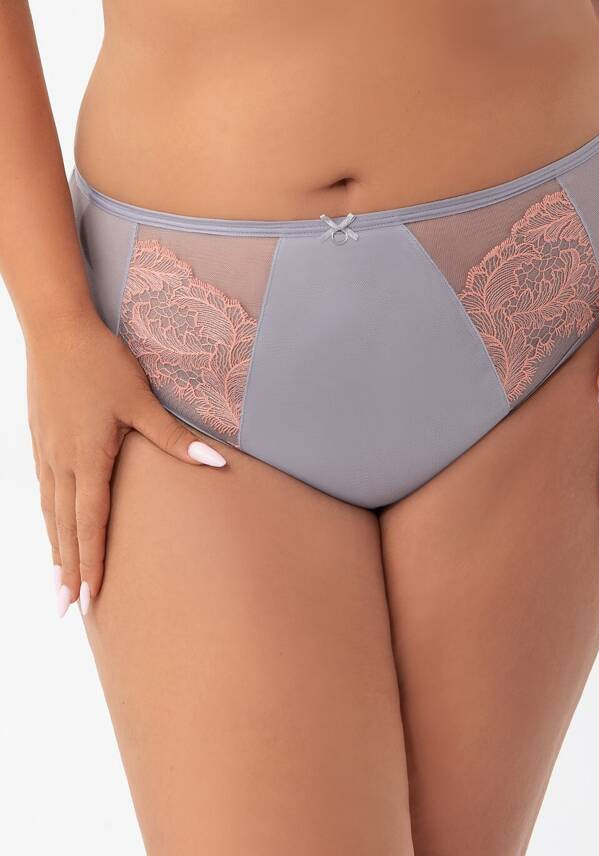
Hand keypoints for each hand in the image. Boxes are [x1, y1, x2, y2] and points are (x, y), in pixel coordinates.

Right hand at [26, 310, 226, 616]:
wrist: (55, 330)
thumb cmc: (101, 362)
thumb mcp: (141, 399)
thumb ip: (174, 437)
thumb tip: (216, 460)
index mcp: (87, 458)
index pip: (90, 523)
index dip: (91, 562)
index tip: (90, 599)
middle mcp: (61, 462)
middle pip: (65, 528)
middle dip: (67, 571)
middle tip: (66, 610)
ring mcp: (46, 451)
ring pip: (50, 512)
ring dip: (55, 549)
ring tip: (57, 583)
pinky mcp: (40, 439)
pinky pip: (43, 490)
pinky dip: (48, 518)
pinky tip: (52, 526)